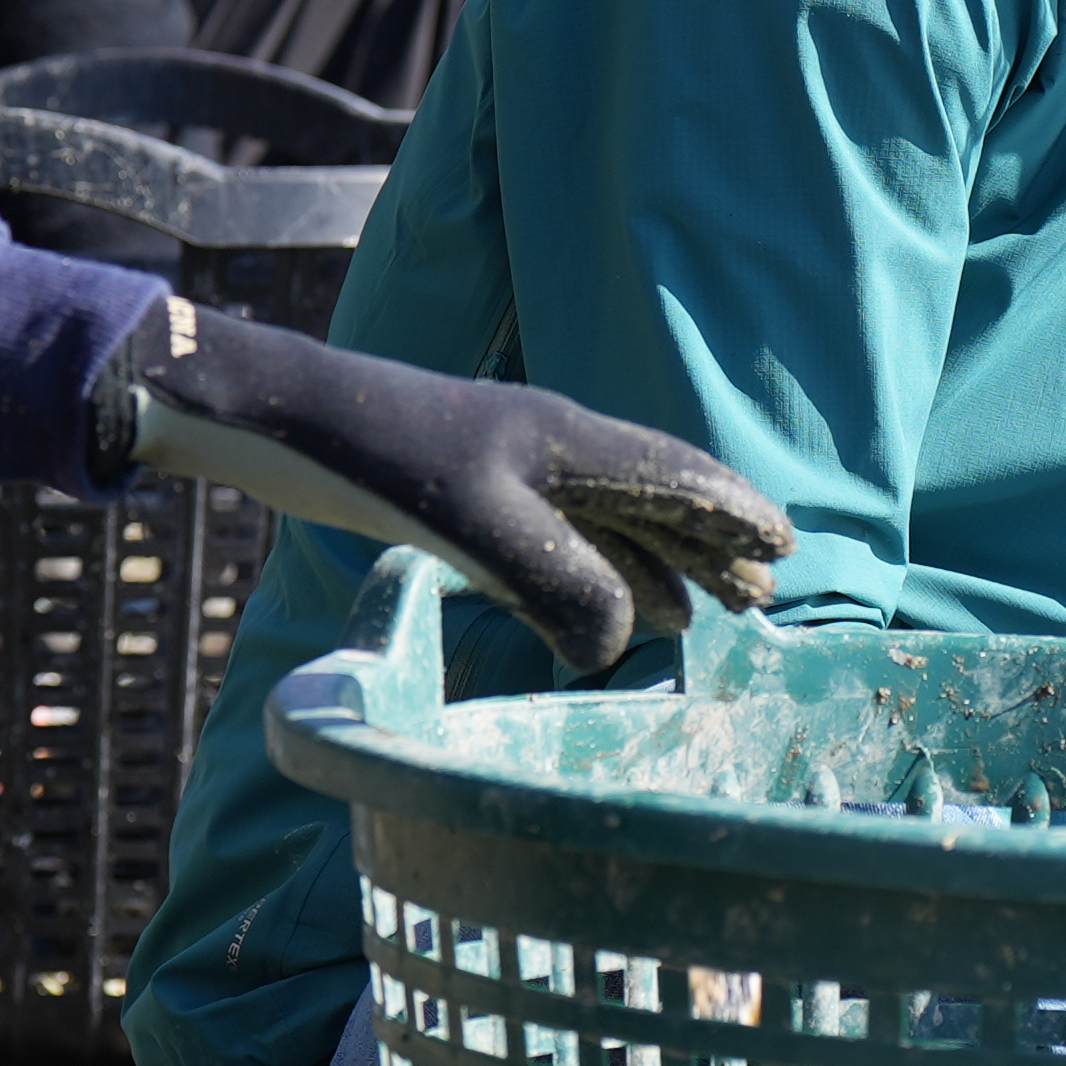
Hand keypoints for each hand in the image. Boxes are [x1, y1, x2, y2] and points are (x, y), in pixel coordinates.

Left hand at [105, 302, 791, 672]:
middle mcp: (552, 453)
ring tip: (708, 613)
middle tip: (765, 594)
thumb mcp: (476, 528)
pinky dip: (600, 576)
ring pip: (611, 525)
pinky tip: (606, 611)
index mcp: (569, 442)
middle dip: (710, 547)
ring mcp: (511, 477)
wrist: (280, 419)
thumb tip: (620, 646)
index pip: (676, 474)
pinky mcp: (468, 503)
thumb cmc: (375, 459)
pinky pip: (563, 542)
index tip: (785, 547)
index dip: (731, 514)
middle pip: (655, 500)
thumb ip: (560, 583)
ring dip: (662, 566)